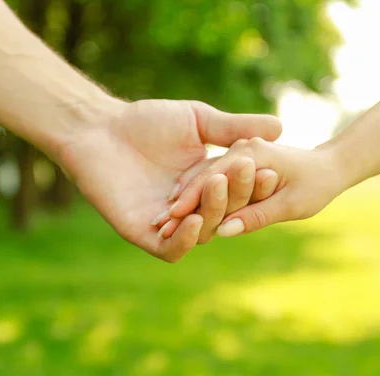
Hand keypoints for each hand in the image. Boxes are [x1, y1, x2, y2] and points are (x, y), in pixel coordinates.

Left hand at [57, 99, 281, 261]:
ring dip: (213, 212)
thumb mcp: (199, 121)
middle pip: (225, 214)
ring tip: (218, 186)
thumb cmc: (146, 121)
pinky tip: (194, 220)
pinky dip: (185, 240)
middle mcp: (192, 208)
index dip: (254, 184)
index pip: (239, 192)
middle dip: (237, 195)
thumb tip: (281, 128)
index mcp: (208, 185)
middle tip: (247, 171)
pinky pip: (170, 249)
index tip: (269, 168)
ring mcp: (169, 224)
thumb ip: (235, 128)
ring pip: (203, 233)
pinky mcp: (143, 234)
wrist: (99, 128)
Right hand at [169, 137, 346, 236]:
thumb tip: (225, 231)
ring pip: (203, 176)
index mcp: (252, 156)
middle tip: (159, 222)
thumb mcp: (292, 203)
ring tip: (163, 218)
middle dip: (182, 199)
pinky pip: (211, 175)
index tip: (169, 219)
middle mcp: (240, 152)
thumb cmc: (317, 184)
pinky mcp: (235, 164)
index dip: (191, 199)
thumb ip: (257, 215)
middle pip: (203, 177)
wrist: (330, 167)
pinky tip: (181, 204)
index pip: (212, 178)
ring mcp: (236, 157)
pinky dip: (196, 189)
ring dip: (185, 195)